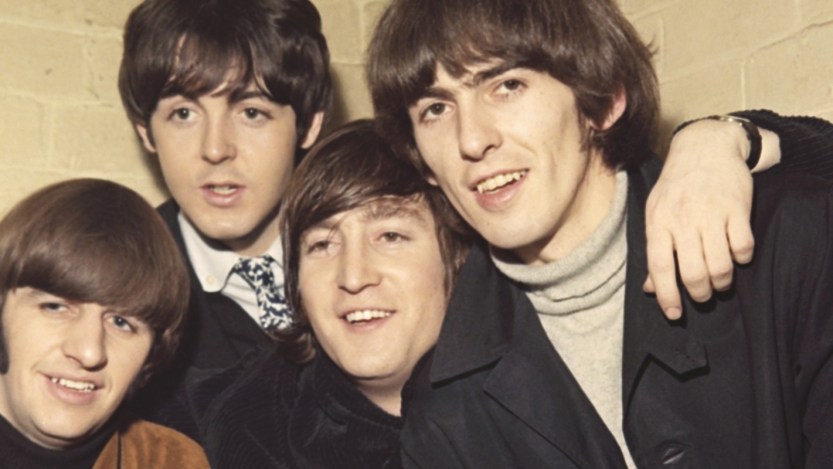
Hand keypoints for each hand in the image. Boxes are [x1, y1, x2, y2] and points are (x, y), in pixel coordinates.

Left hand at [644, 119, 755, 318]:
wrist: (705, 148)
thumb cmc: (676, 187)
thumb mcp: (656, 213)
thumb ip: (655, 250)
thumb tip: (650, 288)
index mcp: (659, 222)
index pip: (659, 267)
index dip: (666, 295)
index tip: (674, 314)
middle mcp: (683, 219)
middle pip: (693, 272)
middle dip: (699, 293)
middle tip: (702, 294)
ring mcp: (711, 213)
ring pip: (720, 265)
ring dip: (722, 282)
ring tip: (720, 281)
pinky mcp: (737, 208)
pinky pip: (744, 247)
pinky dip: (742, 258)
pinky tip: (737, 255)